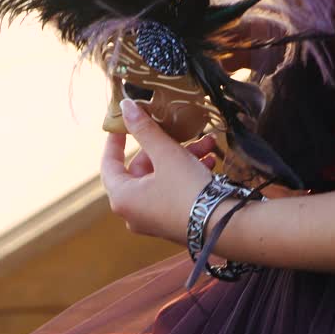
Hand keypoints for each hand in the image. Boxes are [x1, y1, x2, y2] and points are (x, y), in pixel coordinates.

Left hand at [101, 99, 217, 243]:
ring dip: (183, 157)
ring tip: (208, 144)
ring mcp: (153, 220)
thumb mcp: (166, 154)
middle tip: (180, 132)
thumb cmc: (188, 190)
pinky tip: (210, 163)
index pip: (109, 164)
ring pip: (162, 178)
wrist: (225, 227)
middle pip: (141, 169)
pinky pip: (173, 192)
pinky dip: (187, 175)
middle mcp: (133, 213)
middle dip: (165, 146)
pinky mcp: (173, 223)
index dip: (115, 141)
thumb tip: (125, 106)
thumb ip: (144, 129)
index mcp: (123, 197)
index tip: (123, 123)